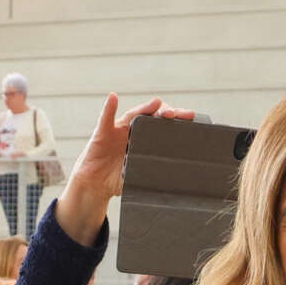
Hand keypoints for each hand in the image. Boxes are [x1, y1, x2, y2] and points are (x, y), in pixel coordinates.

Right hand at [53, 94, 193, 246]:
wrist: (95, 186)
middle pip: (152, 117)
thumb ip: (153, 174)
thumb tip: (175, 182)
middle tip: (177, 115)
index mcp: (144, 140)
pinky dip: (109, 108)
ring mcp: (118, 130)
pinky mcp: (102, 133)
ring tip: (156, 103)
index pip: (162, 127)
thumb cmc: (116, 179)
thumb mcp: (139, 176)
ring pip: (133, 115)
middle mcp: (133, 131)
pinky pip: (105, 119)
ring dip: (144, 108)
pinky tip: (113, 98)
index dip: (176, 122)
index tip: (191, 119)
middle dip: (165, 113)